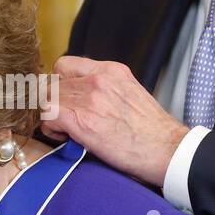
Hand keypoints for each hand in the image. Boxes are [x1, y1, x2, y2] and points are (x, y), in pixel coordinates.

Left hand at [40, 56, 189, 187]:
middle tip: (63, 120)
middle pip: (52, 83)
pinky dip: (51, 128)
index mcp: (110, 70)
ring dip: (51, 116)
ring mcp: (89, 98)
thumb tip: (82, 98)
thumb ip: (105, 89)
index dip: (58, 83)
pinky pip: (48, 115)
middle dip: (53, 102)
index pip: (64, 65)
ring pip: (47, 99)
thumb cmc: (151, 130)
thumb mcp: (130, 93)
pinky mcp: (81, 120)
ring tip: (65, 130)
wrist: (166, 149)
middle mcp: (98, 79)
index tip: (63, 99)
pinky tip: (65, 137)